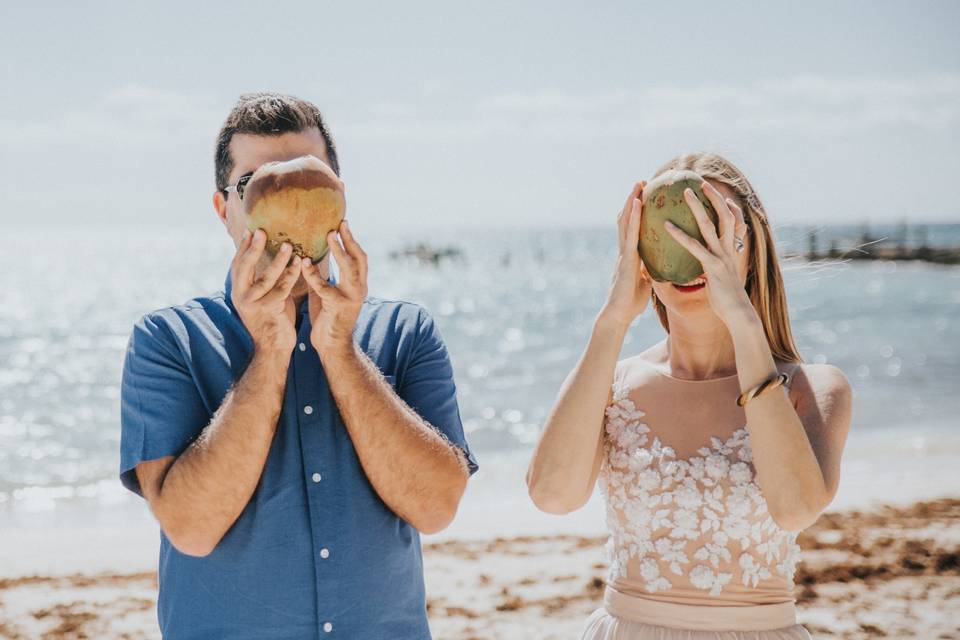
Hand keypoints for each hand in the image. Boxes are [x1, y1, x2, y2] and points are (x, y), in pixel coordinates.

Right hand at [230, 228, 301, 354]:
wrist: (273, 349)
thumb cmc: (272, 319)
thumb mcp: (263, 297)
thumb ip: (262, 279)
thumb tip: (270, 256)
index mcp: (238, 291)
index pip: (238, 265)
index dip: (243, 247)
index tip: (250, 230)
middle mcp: (241, 297)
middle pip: (244, 267)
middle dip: (253, 248)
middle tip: (261, 231)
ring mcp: (253, 305)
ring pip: (265, 278)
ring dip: (277, 260)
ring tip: (287, 245)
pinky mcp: (268, 311)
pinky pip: (281, 289)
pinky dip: (290, 276)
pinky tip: (298, 264)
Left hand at [301, 220, 366, 355]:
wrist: (333, 346)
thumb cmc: (328, 318)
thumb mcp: (328, 293)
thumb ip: (325, 276)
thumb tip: (313, 257)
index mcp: (358, 284)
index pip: (359, 257)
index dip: (352, 240)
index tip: (343, 223)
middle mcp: (359, 288)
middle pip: (359, 258)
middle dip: (350, 239)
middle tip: (341, 223)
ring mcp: (352, 297)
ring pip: (349, 268)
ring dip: (339, 250)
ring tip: (329, 235)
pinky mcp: (338, 307)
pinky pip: (325, 287)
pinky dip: (314, 275)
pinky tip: (304, 264)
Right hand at [601, 181, 653, 327]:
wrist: (619, 315)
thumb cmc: (631, 302)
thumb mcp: (646, 283)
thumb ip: (650, 271)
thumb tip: (663, 266)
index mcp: (631, 255)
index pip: (634, 229)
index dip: (637, 212)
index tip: (646, 196)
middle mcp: (625, 250)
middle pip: (628, 219)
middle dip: (633, 199)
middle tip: (642, 181)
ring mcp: (623, 253)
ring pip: (626, 222)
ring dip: (631, 201)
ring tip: (639, 184)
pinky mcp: (625, 259)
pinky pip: (630, 234)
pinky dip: (633, 217)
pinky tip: (637, 204)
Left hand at [663, 181, 752, 324]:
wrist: (738, 315)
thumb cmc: (727, 301)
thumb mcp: (720, 280)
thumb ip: (712, 269)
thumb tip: (704, 269)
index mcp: (730, 251)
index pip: (732, 223)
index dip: (727, 207)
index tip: (718, 196)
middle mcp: (728, 249)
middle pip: (724, 216)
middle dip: (714, 197)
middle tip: (700, 182)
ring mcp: (722, 256)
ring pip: (711, 225)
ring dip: (698, 206)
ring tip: (685, 192)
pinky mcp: (713, 267)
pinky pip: (695, 247)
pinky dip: (680, 235)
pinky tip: (667, 226)